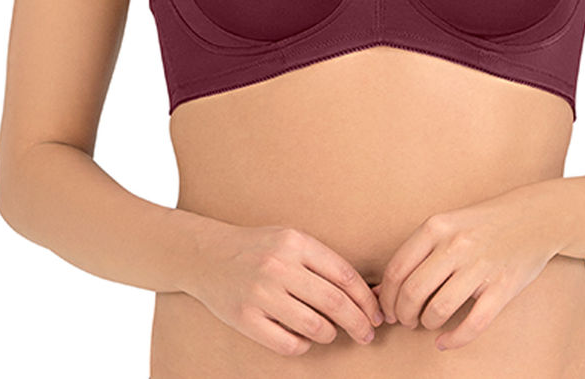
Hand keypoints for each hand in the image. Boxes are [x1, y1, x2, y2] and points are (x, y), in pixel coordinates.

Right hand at [187, 221, 384, 356]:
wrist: (207, 255)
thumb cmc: (258, 248)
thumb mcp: (290, 240)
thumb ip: (321, 261)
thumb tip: (364, 292)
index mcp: (295, 242)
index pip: (344, 275)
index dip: (366, 299)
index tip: (377, 314)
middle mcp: (279, 266)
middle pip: (334, 302)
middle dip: (359, 323)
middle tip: (368, 335)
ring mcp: (260, 293)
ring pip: (314, 326)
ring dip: (331, 334)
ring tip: (331, 333)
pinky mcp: (246, 318)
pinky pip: (288, 343)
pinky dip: (303, 345)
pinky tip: (303, 337)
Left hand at [376, 186, 560, 351]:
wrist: (534, 217)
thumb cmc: (482, 224)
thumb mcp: (447, 224)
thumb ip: (416, 252)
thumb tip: (380, 289)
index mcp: (437, 226)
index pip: (397, 269)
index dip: (386, 297)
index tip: (387, 309)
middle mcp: (456, 245)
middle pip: (412, 292)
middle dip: (402, 314)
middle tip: (406, 320)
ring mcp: (481, 266)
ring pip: (438, 309)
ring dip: (426, 324)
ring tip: (427, 323)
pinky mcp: (503, 287)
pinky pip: (473, 324)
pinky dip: (454, 339)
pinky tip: (445, 342)